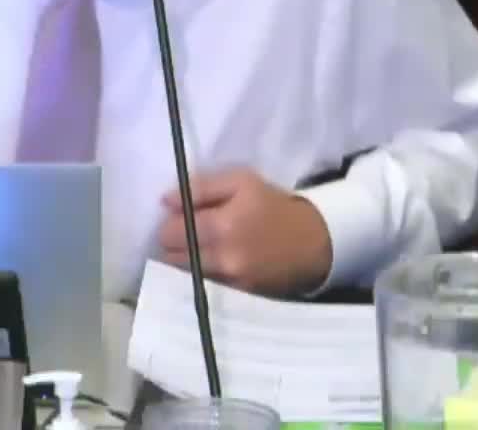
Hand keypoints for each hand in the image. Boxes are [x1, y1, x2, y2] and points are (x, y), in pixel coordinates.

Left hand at [156, 167, 333, 295]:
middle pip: (172, 257)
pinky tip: (214, 262)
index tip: (180, 217)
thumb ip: (200, 188)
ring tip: (200, 247)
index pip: (169, 233)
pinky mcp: (238, 296)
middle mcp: (223, 259)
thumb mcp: (241, 181)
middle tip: (188, 232)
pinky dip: (203, 274)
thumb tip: (165, 202)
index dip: (170, 223)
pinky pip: (205, 285)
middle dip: (174, 243)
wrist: (313, 240)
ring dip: (185, 260)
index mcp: (222, 226)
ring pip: (185, 273)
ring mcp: (230, 282)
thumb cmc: (273, 205)